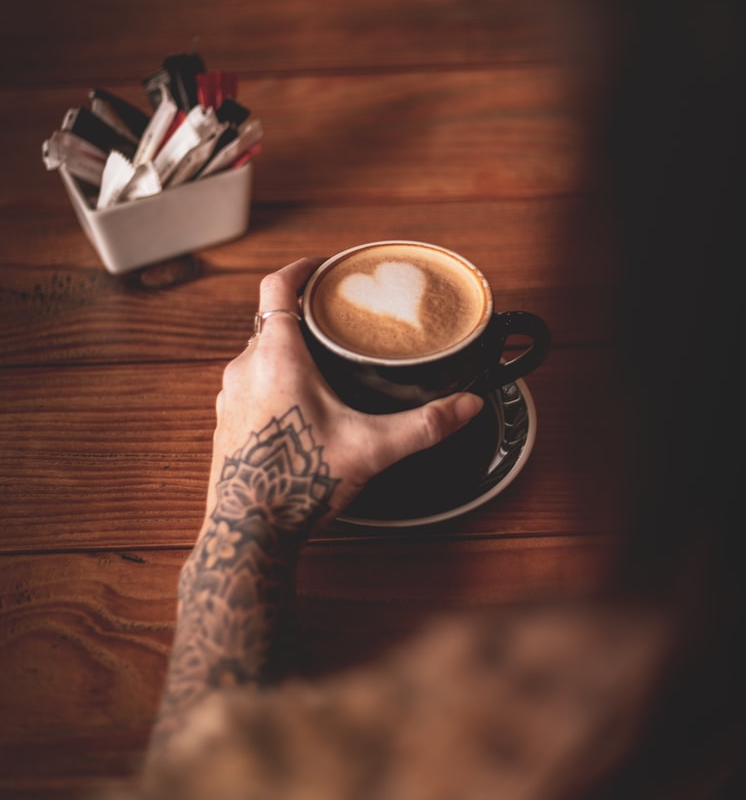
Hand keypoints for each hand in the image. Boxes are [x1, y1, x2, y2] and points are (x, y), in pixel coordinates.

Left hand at [206, 258, 483, 532]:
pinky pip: (249, 385)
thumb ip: (424, 425)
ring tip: (324, 360)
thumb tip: (466, 407)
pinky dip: (273, 381)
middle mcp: (244, 370)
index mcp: (276, 358)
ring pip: (258, 354)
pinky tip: (300, 404)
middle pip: (271, 321)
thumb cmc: (298, 485)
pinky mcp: (225, 423)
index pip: (278, 287)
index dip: (301, 268)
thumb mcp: (371, 449)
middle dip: (304, 315)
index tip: (323, 266)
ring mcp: (229, 398)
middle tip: (337, 317)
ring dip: (287, 351)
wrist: (249, 533)